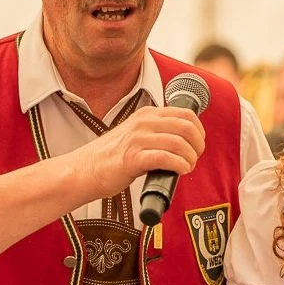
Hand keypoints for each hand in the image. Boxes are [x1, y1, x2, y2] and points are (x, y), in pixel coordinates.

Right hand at [71, 105, 205, 200]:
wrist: (84, 170)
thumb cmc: (112, 156)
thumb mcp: (136, 133)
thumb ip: (157, 131)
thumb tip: (184, 140)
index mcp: (147, 114)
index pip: (186, 113)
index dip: (199, 130)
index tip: (198, 144)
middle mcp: (144, 122)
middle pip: (186, 126)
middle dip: (197, 144)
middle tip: (195, 157)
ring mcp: (138, 139)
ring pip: (179, 142)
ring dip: (190, 157)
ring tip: (187, 167)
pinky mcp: (132, 158)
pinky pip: (166, 158)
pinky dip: (179, 165)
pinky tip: (180, 171)